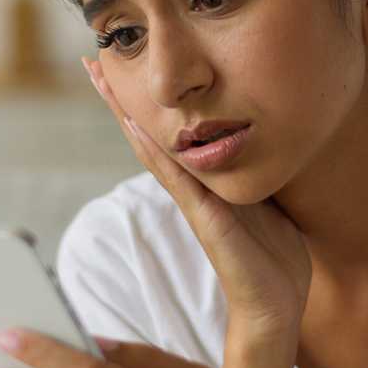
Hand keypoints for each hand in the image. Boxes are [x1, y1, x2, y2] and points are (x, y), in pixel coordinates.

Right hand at [82, 58, 310, 337]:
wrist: (274, 306)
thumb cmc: (272, 258)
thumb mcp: (266, 200)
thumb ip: (252, 175)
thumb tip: (260, 145)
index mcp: (205, 182)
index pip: (167, 135)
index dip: (143, 104)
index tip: (122, 70)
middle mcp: (191, 188)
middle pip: (146, 135)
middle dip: (119, 99)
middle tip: (92, 62)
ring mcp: (193, 202)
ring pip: (150, 148)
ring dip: (123, 112)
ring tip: (100, 78)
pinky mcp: (204, 218)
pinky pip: (173, 176)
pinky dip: (152, 149)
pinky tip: (133, 123)